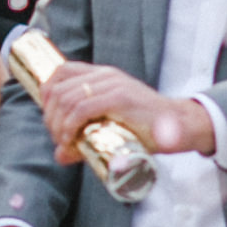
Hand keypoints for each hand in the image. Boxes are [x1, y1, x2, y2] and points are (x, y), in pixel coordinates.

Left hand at [40, 58, 210, 162]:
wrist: (178, 126)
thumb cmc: (145, 128)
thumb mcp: (111, 125)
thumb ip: (84, 136)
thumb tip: (59, 155)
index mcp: (102, 75)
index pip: (62, 72)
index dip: (47, 94)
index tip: (50, 118)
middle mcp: (105, 75)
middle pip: (59, 88)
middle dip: (50, 116)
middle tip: (58, 138)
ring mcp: (113, 85)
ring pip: (67, 99)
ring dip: (57, 124)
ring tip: (64, 142)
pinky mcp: (119, 99)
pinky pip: (82, 109)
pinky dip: (69, 126)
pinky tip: (71, 140)